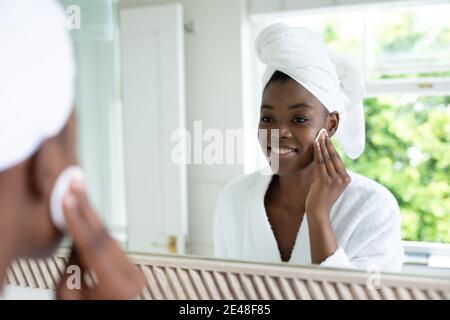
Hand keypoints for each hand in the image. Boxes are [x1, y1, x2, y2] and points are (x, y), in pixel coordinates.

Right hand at [56, 180, 144, 299]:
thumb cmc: (87, 314)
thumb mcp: (69, 296)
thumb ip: (73, 266)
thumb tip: (75, 239)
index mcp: (116, 287)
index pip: (94, 245)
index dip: (79, 218)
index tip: (69, 198)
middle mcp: (131, 278)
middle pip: (105, 236)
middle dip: (87, 208)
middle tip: (76, 184)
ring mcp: (135, 274)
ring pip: (110, 238)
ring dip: (91, 217)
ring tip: (78, 195)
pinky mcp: (134, 270)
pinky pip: (113, 246)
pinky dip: (98, 232)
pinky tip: (88, 217)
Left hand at [305, 131, 350, 219]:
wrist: (318, 213)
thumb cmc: (321, 198)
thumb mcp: (330, 184)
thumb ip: (330, 172)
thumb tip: (324, 158)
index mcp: (346, 178)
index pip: (338, 159)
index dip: (332, 147)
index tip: (328, 136)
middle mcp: (342, 178)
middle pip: (334, 156)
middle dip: (328, 142)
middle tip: (324, 130)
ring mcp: (334, 180)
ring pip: (327, 158)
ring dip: (322, 144)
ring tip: (319, 134)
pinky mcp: (324, 181)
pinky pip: (320, 163)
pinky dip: (318, 152)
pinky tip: (316, 143)